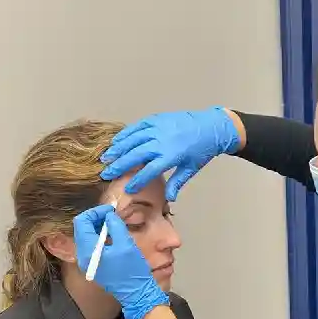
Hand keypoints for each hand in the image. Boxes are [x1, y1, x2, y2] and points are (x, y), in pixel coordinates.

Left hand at [73, 204, 169, 318]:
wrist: (137, 294)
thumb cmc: (133, 270)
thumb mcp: (126, 244)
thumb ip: (115, 225)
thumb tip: (109, 215)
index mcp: (88, 250)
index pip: (82, 222)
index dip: (95, 212)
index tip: (110, 210)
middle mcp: (83, 256)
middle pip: (82, 229)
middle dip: (96, 218)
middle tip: (112, 215)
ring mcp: (87, 262)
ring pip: (87, 236)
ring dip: (99, 227)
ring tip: (114, 224)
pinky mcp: (94, 265)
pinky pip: (92, 246)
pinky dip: (100, 237)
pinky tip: (113, 236)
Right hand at [100, 107, 242, 199]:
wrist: (211, 127)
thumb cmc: (202, 151)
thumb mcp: (191, 169)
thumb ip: (178, 183)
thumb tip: (170, 199)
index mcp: (171, 156)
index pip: (149, 171)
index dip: (137, 180)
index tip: (128, 189)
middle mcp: (162, 141)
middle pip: (135, 154)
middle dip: (119, 165)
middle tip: (106, 173)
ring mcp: (158, 128)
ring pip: (133, 139)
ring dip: (118, 148)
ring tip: (106, 157)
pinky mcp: (157, 119)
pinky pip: (137, 126)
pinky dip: (126, 134)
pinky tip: (117, 141)